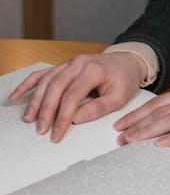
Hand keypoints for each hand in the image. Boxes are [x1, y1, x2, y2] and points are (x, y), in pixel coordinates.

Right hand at [9, 52, 145, 142]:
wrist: (127, 61)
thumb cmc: (124, 78)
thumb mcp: (120, 97)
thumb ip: (98, 108)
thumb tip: (76, 119)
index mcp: (93, 69)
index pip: (72, 96)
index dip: (62, 117)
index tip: (56, 134)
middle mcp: (78, 63)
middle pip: (55, 87)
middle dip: (46, 111)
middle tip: (40, 130)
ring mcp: (69, 62)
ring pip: (46, 80)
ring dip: (35, 100)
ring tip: (29, 118)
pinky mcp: (64, 66)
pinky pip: (43, 73)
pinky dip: (29, 84)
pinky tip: (17, 95)